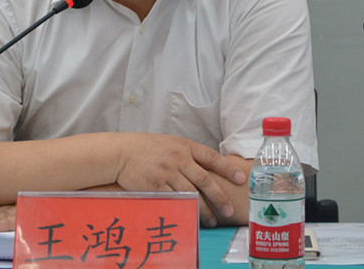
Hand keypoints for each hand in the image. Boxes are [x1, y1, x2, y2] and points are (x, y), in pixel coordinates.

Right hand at [115, 133, 246, 226]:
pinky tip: (191, 217)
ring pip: (192, 193)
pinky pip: (174, 200)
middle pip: (204, 179)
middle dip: (219, 196)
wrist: (122, 152)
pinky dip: (184, 210)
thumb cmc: (147, 148)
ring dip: (204, 209)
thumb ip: (187, 153)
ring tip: (212, 220)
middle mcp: (178, 159)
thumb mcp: (170, 143)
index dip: (227, 168)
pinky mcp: (156, 185)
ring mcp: (167, 172)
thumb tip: (208, 166)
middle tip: (229, 210)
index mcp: (184, 146)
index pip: (211, 157)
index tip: (241, 178)